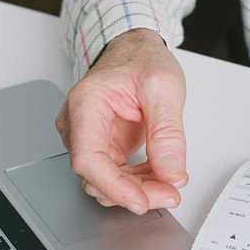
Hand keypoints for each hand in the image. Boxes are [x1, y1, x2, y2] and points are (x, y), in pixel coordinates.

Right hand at [54, 28, 187, 213]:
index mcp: (86, 103)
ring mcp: (88, 137)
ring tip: (169, 183)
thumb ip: (167, 133)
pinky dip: (139, 181)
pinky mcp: (102, 146)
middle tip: (170, 192)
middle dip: (134, 191)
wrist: (136, 49)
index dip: (114, 186)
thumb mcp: (164, 88)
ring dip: (138, 189)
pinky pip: (116, 175)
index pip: (87, 158)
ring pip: (105, 181)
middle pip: (97, 175)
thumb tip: (171, 172)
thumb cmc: (142, 59)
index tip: (141, 200)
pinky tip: (160, 176)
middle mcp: (78, 123)